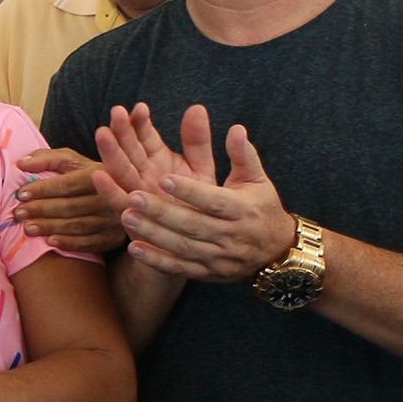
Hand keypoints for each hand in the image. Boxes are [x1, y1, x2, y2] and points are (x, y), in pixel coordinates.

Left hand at [14, 147, 123, 253]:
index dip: (43, 189)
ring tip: (27, 228)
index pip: (68, 184)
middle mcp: (111, 196)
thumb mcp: (72, 161)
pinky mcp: (113, 238)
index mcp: (101, 173)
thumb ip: (48, 158)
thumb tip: (21, 163)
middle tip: (18, 213)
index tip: (21, 193)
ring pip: (78, 225)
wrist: (118, 194)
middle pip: (71, 206)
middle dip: (41, 210)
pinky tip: (50, 242)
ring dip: (50, 227)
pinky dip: (69, 243)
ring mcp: (114, 219)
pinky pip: (89, 243)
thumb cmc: (86, 175)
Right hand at [88, 102, 216, 213]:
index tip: (140, 108)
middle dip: (122, 130)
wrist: (198, 243)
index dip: (141, 122)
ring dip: (109, 153)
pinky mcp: (132, 215)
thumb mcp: (202, 168)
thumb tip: (196, 107)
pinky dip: (108, 189)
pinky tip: (99, 175)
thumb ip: (198, 141)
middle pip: (129, 148)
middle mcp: (142, 173)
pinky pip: (118, 202)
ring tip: (102, 133)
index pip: (145, 135)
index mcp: (158, 158)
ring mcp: (134, 193)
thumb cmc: (200, 205)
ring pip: (119, 170)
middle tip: (117, 112)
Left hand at [118, 122, 296, 283]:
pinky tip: (134, 249)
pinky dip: (157, 260)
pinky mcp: (208, 273)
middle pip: (193, 225)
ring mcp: (219, 257)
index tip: (163, 178)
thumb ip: (243, 155)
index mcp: (242, 210)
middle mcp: (231, 236)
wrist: (276, 251)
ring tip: (126, 217)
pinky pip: (180, 268)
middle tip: (133, 197)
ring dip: (153, 234)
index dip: (189, 191)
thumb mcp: (257, 180)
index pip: (213, 201)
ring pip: (183, 247)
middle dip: (161, 212)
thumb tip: (236, 128)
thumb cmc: (260, 207)